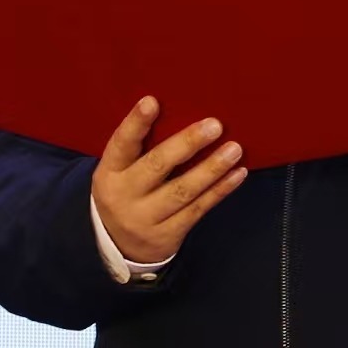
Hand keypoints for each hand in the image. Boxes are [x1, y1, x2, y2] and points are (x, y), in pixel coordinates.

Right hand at [91, 96, 246, 264]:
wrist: (117, 246)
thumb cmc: (126, 192)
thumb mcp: (119, 171)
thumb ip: (140, 147)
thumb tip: (178, 110)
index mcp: (110, 172)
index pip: (121, 144)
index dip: (136, 123)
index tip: (152, 101)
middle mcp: (125, 195)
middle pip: (157, 166)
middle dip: (188, 143)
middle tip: (215, 125)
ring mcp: (146, 218)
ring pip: (183, 190)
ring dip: (212, 168)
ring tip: (234, 149)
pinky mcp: (167, 235)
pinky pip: (197, 209)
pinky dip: (219, 190)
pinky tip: (237, 174)